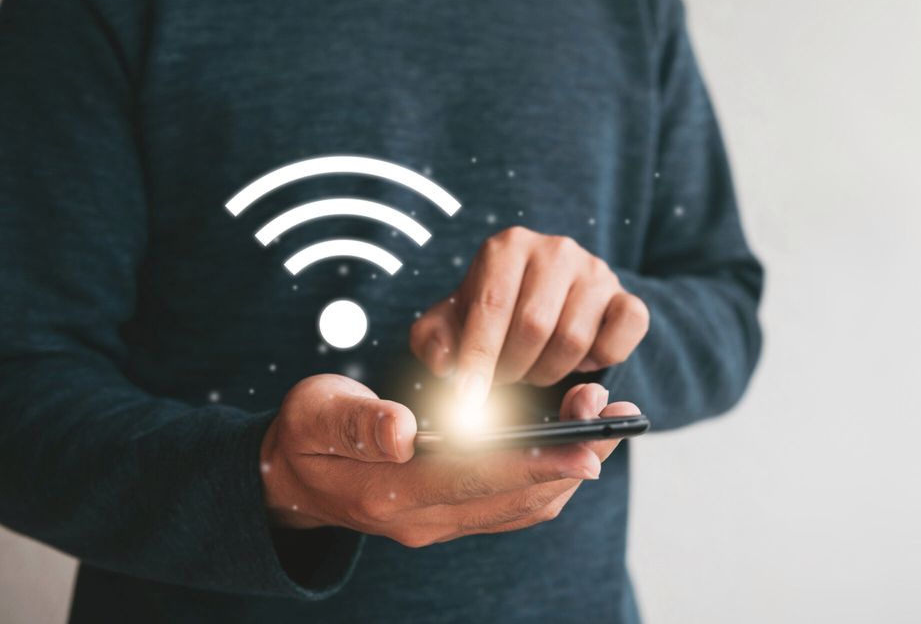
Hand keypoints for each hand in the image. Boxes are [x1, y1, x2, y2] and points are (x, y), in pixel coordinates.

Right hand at [260, 375, 637, 545]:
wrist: (289, 479)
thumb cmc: (305, 434)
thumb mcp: (314, 413)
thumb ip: (357, 420)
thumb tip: (405, 429)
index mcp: (391, 492)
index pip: (476, 480)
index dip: (534, 463)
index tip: (585, 447)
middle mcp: (425, 519)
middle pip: (514, 499)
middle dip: (571, 460)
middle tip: (613, 418)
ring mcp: (441, 524)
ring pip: (523, 508)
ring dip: (569, 469)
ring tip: (606, 422)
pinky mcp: (453, 517)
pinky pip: (514, 508)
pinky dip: (550, 478)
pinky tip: (575, 445)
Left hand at [410, 226, 648, 406]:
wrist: (545, 299)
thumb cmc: (493, 312)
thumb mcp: (452, 321)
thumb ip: (434, 340)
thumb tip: (445, 362)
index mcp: (508, 247)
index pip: (491, 306)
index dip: (479, 358)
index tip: (468, 400)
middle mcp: (556, 250)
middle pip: (534, 325)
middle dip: (513, 368)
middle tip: (502, 382)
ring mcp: (596, 271)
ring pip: (574, 338)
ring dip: (549, 371)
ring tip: (532, 368)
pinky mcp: (626, 296)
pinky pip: (623, 334)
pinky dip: (600, 359)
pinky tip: (578, 359)